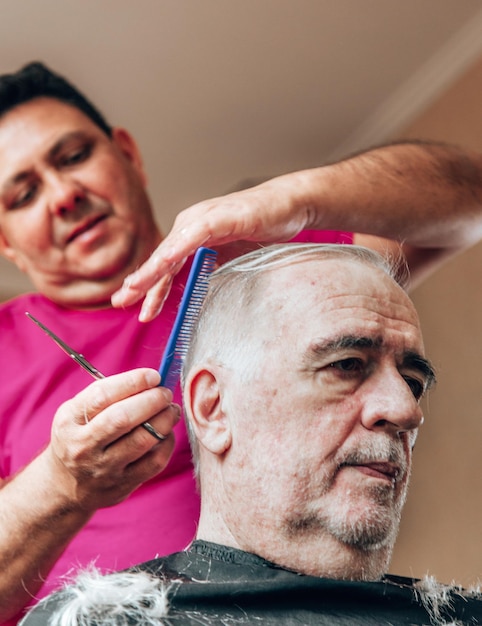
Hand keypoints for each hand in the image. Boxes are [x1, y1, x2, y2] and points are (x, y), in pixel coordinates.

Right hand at [46, 368, 179, 511]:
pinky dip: (167, 442)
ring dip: (165, 419)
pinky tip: (167, 433)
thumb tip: (152, 380)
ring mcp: (103, 468)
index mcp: (69, 421)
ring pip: (142, 440)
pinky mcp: (123, 485)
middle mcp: (83, 446)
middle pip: (123, 418)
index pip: (102, 395)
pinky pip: (154, 462)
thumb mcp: (77, 412)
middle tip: (165, 393)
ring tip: (171, 410)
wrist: (66, 486)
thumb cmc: (79, 437)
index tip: (153, 376)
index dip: (133, 382)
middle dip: (152, 400)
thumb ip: (108, 394)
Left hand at [111, 175, 309, 320]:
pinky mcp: (220, 217)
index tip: (139, 309)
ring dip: (152, 269)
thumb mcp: (229, 255)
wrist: (288, 205)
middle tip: (121, 301)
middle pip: (161, 258)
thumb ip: (210, 268)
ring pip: (171, 248)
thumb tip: (197, 291)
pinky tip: (164, 265)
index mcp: (191, 235)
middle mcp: (191, 225)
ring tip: (135, 287)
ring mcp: (204, 219)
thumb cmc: (261, 228)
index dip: (151, 288)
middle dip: (141, 282)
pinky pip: (193, 236)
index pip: (166, 266)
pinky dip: (177, 251)